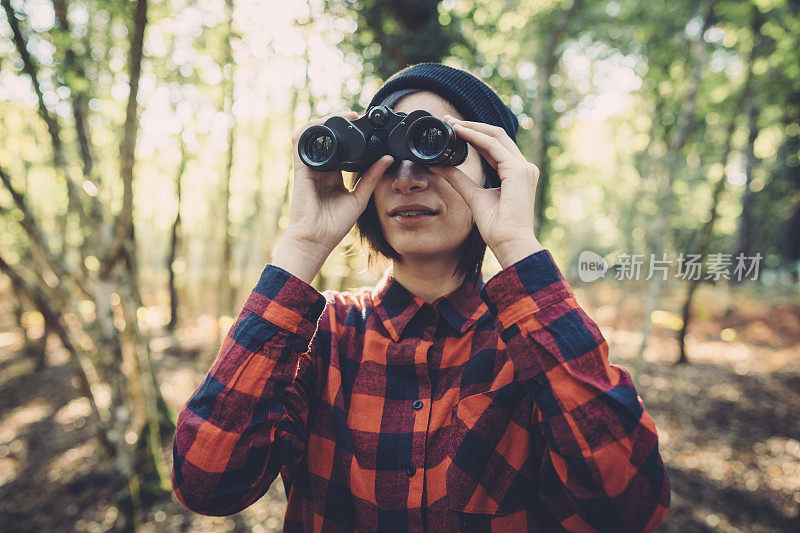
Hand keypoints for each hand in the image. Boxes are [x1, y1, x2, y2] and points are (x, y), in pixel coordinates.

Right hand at [285, 111, 393, 252]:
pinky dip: (310, 129)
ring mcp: (309, 167)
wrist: (315, 240)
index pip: (341, 147)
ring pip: (313, 134)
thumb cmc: (334, 226)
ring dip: (326, 121)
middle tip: (357, 115)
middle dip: (340, 121)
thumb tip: (388, 159)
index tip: (366, 126)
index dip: (350, 133)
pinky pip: (299, 141)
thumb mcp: (359, 198)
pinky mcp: (300, 168)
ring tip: (344, 116)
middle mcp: (320, 168)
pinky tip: (324, 123)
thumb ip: (371, 178)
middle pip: (327, 136)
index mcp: (333, 174)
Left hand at [430, 116, 542, 267]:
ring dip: (472, 128)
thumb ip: (459, 179)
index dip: (474, 136)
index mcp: (516, 174)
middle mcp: (523, 167)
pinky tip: (460, 133)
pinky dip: (476, 137)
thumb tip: (439, 166)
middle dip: (472, 126)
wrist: (509, 242)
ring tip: (451, 124)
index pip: (495, 147)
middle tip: (449, 121)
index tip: (453, 129)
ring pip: (496, 137)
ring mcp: (523, 168)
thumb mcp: (473, 196)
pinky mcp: (517, 171)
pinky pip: (494, 146)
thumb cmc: (497, 227)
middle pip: (496, 137)